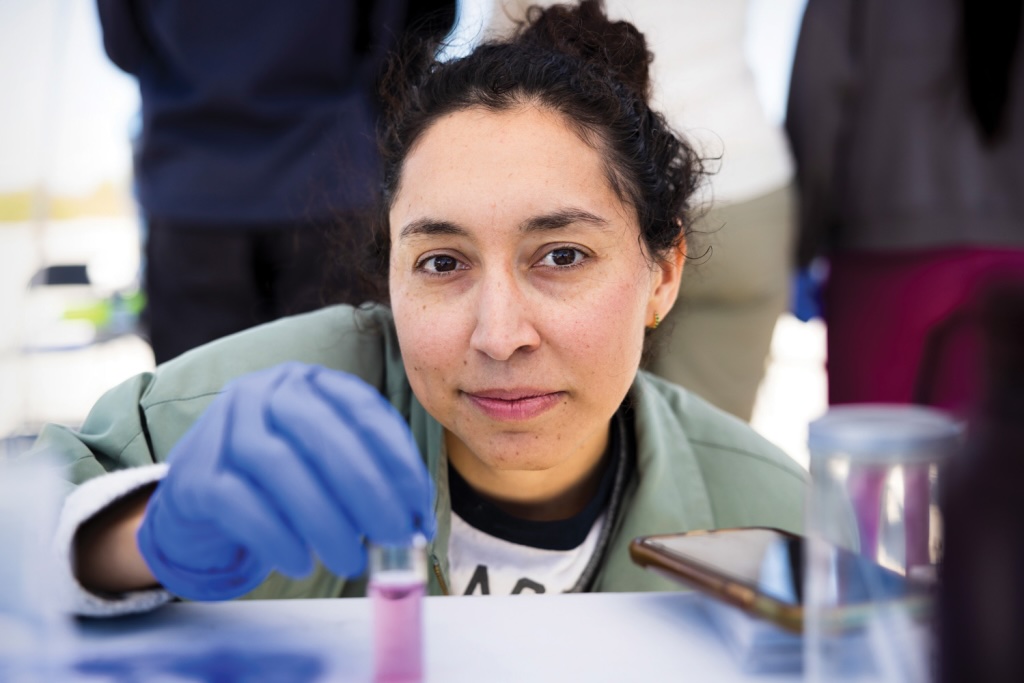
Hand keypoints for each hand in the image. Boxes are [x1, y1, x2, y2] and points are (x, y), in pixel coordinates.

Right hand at [136, 362, 434, 600]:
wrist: (197, 508)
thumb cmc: (278, 485)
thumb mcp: (324, 464)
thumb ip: (370, 477)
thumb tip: (415, 520)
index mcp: (307, 384)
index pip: (363, 410)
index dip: (397, 460)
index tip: (419, 506)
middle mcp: (262, 394)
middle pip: (322, 433)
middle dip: (367, 489)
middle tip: (394, 536)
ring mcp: (222, 430)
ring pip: (280, 466)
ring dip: (325, 520)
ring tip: (352, 560)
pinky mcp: (195, 477)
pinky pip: (240, 504)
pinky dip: (278, 537)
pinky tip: (302, 564)